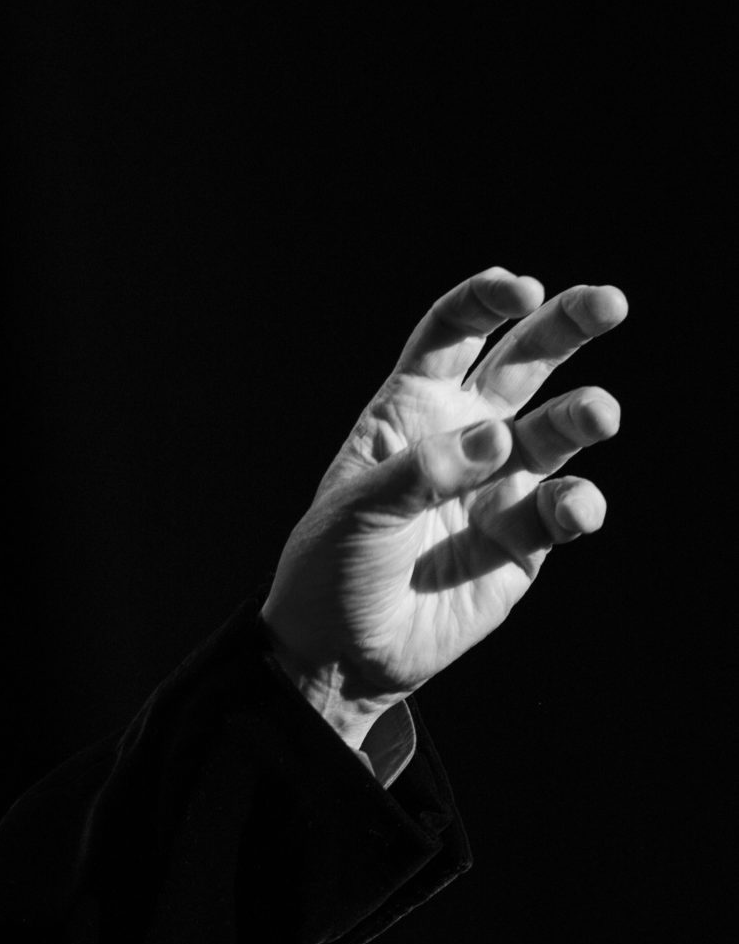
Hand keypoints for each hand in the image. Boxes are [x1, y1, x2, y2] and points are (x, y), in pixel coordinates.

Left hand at [260, 269, 627, 745]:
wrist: (342, 654)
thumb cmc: (332, 568)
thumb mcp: (356, 510)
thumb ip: (423, 470)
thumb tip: (498, 438)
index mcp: (410, 409)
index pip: (452, 334)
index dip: (486, 303)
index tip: (521, 289)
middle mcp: (463, 436)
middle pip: (524, 362)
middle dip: (568, 326)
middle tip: (611, 302)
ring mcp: (499, 486)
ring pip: (556, 431)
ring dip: (581, 416)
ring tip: (600, 413)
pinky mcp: (524, 542)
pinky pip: (562, 509)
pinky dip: (577, 503)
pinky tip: (574, 506)